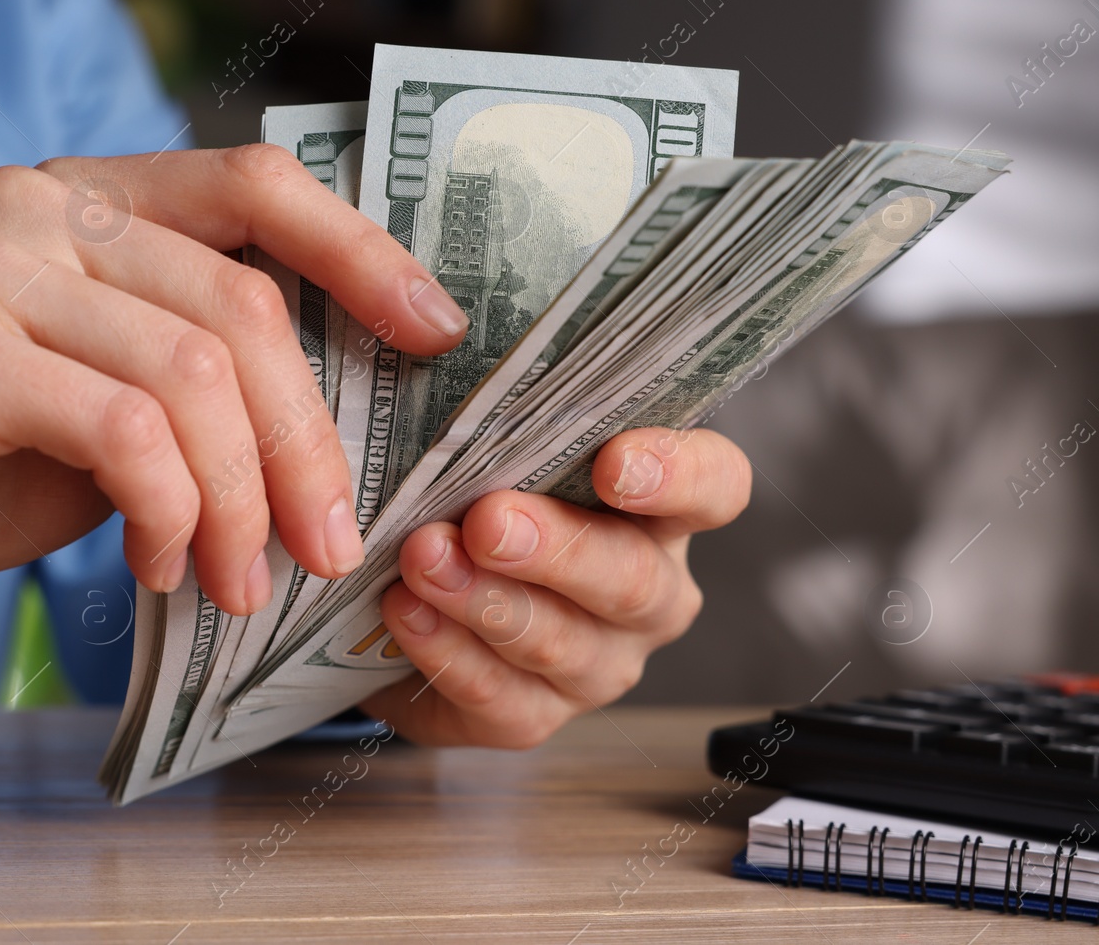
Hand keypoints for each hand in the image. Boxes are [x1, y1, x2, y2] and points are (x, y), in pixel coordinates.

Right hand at [0, 147, 468, 656]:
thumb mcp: (101, 402)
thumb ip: (193, 378)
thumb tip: (338, 429)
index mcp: (85, 199)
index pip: (253, 185)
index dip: (360, 250)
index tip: (435, 333)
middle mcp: (38, 205)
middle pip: (243, 305)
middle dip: (305, 443)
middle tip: (328, 546)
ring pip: (194, 373)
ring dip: (240, 498)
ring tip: (235, 580)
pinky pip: (124, 428)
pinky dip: (167, 511)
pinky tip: (158, 568)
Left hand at [360, 427, 750, 747]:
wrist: (399, 603)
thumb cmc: (469, 502)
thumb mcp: (492, 452)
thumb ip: (501, 427)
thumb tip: (459, 398)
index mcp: (657, 510)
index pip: (715, 486)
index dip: (678, 475)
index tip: (614, 462)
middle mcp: (647, 591)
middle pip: (632, 577)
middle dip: (557, 548)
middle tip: (490, 520)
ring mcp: (599, 664)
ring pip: (561, 643)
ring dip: (486, 599)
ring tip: (424, 559)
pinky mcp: (534, 716)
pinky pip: (501, 696)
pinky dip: (448, 652)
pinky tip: (406, 612)